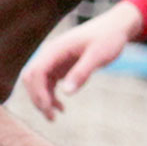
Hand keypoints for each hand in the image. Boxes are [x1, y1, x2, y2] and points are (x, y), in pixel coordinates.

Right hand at [20, 2, 143, 119]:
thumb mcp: (98, 56)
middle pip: (31, 78)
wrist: (115, 27)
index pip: (36, 72)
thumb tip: (67, 92)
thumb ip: (82, 73)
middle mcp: (50, 53)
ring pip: (37, 83)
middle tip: (52, 118)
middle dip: (37, 99)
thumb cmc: (108, 38)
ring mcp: (53, 60)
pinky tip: (60, 107)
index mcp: (56, 48)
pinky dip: (49, 96)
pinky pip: (47, 83)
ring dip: (42, 100)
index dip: (39, 93)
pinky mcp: (59, 66)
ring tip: (54, 117)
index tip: (50, 110)